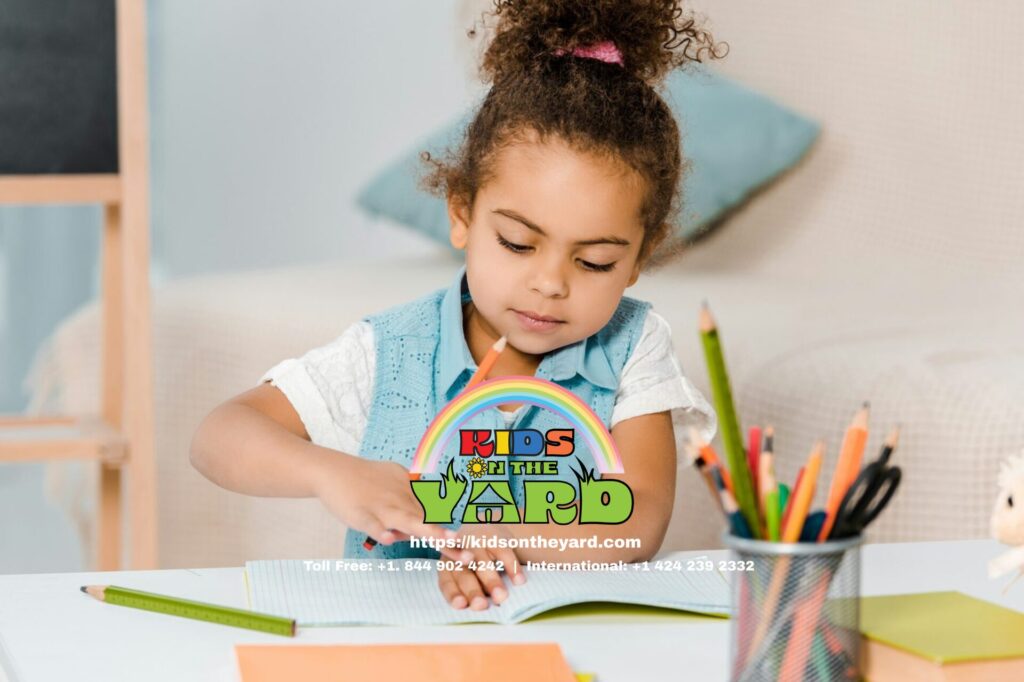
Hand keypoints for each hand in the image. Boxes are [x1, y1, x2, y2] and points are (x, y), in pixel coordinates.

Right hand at [311, 454, 471, 562]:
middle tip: (468, 552)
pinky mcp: (360, 513)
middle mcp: (400, 499)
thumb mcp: (396, 481)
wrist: (333, 470)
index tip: (473, 546)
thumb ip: (414, 498)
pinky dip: (380, 530)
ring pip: (406, 519)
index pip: (436, 515)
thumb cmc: (366, 478)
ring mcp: (381, 507)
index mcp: (410, 493)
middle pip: (428, 519)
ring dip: (426, 530)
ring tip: (445, 541)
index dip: (453, 533)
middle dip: (448, 536)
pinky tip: (390, 538)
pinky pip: (372, 523)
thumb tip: (428, 515)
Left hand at [437, 524, 526, 609]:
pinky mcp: (494, 535)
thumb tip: (479, 610)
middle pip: (464, 573)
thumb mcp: (467, 575)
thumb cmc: (475, 563)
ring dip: (491, 581)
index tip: (461, 605)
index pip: (447, 582)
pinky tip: (519, 582)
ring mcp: (476, 540)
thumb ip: (470, 593)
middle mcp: (458, 552)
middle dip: (472, 590)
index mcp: (447, 564)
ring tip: (501, 597)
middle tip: (481, 606)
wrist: (487, 529)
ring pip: (482, 562)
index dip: (453, 593)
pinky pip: (503, 552)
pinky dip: (512, 568)